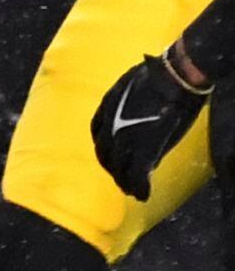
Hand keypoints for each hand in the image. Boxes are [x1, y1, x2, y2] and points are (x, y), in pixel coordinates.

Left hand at [91, 48, 209, 201]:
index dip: (105, 150)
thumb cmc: (156, 75)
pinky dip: (139, 187)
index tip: (112, 157)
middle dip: (112, 169)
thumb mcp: (129, 87)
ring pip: (119, 169)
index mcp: (105, 109)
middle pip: (105, 155)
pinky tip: (143, 194)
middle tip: (121, 179)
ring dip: (125, 183)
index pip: (98, 136)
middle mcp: (110, 127)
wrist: (172, 77)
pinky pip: (138, 174)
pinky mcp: (145, 148)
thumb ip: (124, 104)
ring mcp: (126, 139)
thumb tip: (129, 113)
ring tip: (131, 191)